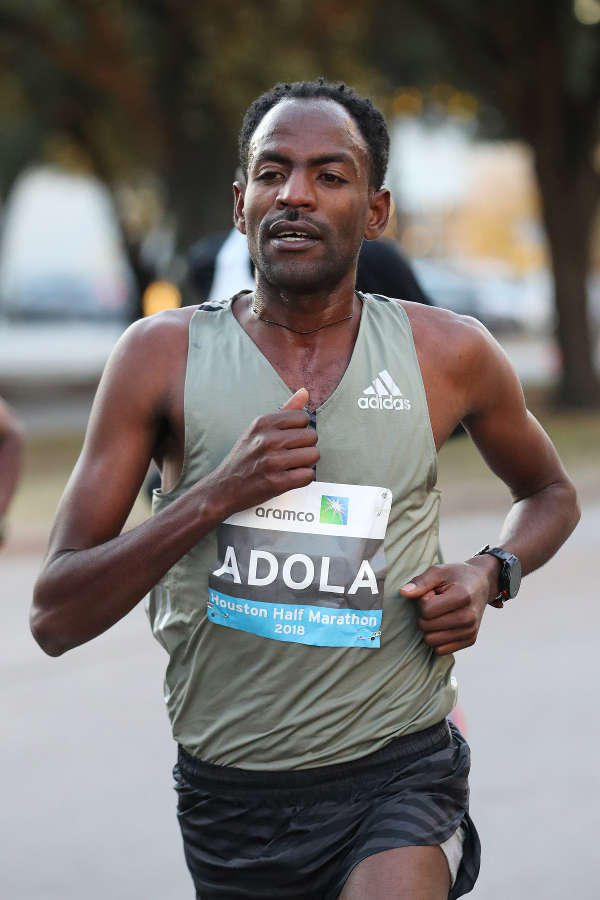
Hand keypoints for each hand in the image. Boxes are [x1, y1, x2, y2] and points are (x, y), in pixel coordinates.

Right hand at [209, 388, 318, 517]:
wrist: (222, 489)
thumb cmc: (243, 457)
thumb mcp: (257, 429)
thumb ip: (284, 410)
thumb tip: (305, 392)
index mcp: (263, 423)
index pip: (304, 417)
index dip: (301, 430)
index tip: (289, 439)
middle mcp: (267, 439)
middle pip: (312, 436)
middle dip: (305, 447)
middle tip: (290, 455)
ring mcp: (272, 461)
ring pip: (313, 455)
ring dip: (306, 463)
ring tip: (290, 466)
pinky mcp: (276, 482)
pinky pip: (308, 475)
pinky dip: (302, 478)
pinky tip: (289, 477)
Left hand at [398, 556, 501, 654]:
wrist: (481, 584)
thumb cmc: (455, 576)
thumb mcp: (438, 571)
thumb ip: (420, 582)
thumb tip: (403, 593)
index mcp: (462, 597)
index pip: (426, 610)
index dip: (423, 600)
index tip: (432, 593)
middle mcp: (469, 617)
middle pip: (426, 627)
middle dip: (424, 614)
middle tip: (436, 602)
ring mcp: (470, 631)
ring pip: (431, 641)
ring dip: (430, 627)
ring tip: (440, 612)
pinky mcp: (470, 640)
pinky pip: (440, 650)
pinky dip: (437, 637)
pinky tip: (444, 623)